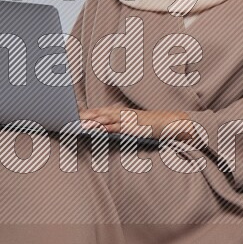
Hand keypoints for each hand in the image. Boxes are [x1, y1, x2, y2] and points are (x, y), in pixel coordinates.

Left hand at [79, 107, 196, 142]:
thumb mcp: (133, 126)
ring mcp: (130, 119)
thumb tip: (102, 131)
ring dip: (94, 120)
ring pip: (108, 118)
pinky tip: (101, 129)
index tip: (70, 115)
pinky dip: (110, 127)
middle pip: (100, 113)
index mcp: (121, 113)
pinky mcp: (137, 126)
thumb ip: (118, 127)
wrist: (173, 124)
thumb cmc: (152, 127)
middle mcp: (124, 114)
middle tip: (69, 117)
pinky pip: (121, 126)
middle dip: (85, 115)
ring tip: (80, 123)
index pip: (99, 112)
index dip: (85, 113)